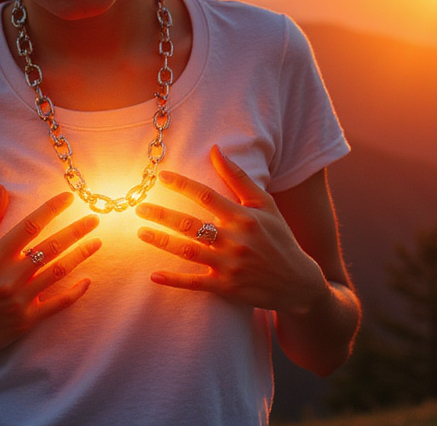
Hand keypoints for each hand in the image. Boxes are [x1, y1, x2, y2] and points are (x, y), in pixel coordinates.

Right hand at [0, 188, 100, 363]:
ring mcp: (19, 301)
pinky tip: (88, 280)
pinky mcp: (25, 321)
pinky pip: (57, 305)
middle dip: (76, 231)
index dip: (51, 209)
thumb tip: (2, 189)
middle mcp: (8, 278)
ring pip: (58, 272)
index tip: (69, 198)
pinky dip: (75, 293)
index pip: (29, 226)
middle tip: (94, 218)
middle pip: (51, 247)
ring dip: (81, 255)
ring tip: (97, 242)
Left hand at [135, 145, 329, 315]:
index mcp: (244, 218)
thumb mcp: (265, 204)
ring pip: (187, 252)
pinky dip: (174, 280)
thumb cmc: (279, 237)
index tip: (161, 177)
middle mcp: (236, 241)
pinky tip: (154, 274)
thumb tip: (216, 149)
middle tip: (140, 207)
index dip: (182, 185)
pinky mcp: (226, 288)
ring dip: (161, 242)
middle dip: (162, 215)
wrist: (296, 282)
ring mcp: (229, 266)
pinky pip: (194, 283)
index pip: (206, 196)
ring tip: (141, 232)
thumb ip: (239, 178)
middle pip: (190, 225)